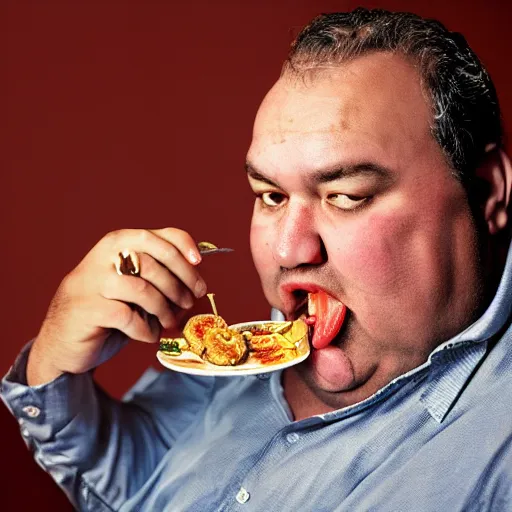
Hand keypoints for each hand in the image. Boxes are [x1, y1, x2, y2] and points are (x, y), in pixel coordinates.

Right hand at [27, 228, 206, 384]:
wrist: (64, 338)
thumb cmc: (107, 307)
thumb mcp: (132, 282)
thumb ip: (156, 273)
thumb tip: (197, 276)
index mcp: (119, 242)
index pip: (159, 235)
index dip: (184, 247)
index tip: (199, 263)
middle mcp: (105, 256)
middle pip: (156, 262)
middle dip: (181, 283)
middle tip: (191, 300)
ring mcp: (93, 282)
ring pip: (144, 290)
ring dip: (165, 310)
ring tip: (169, 321)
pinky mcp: (88, 309)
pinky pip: (129, 317)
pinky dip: (146, 330)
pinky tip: (148, 334)